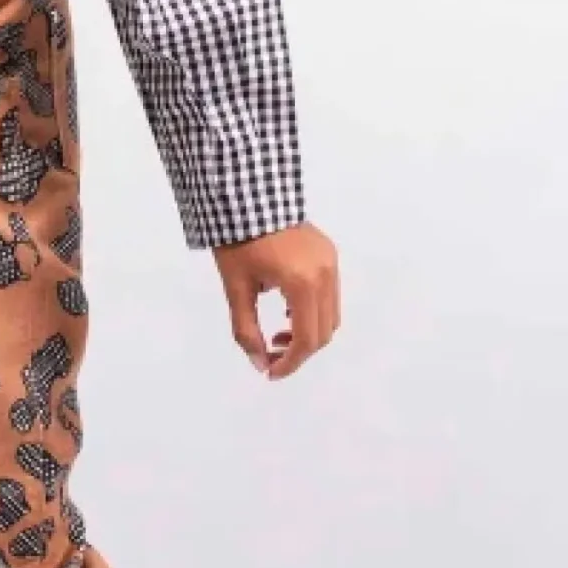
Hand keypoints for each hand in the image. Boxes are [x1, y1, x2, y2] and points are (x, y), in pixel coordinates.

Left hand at [213, 221, 340, 381]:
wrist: (247, 195)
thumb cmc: (236, 241)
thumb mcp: (236, 289)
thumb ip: (246, 330)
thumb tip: (258, 364)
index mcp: (302, 282)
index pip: (307, 339)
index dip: (290, 363)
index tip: (270, 372)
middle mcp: (325, 273)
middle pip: (324, 331)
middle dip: (299, 352)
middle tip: (271, 357)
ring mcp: (331, 261)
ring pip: (331, 315)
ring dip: (308, 332)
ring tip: (277, 335)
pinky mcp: (329, 253)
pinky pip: (330, 294)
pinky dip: (313, 311)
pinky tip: (287, 310)